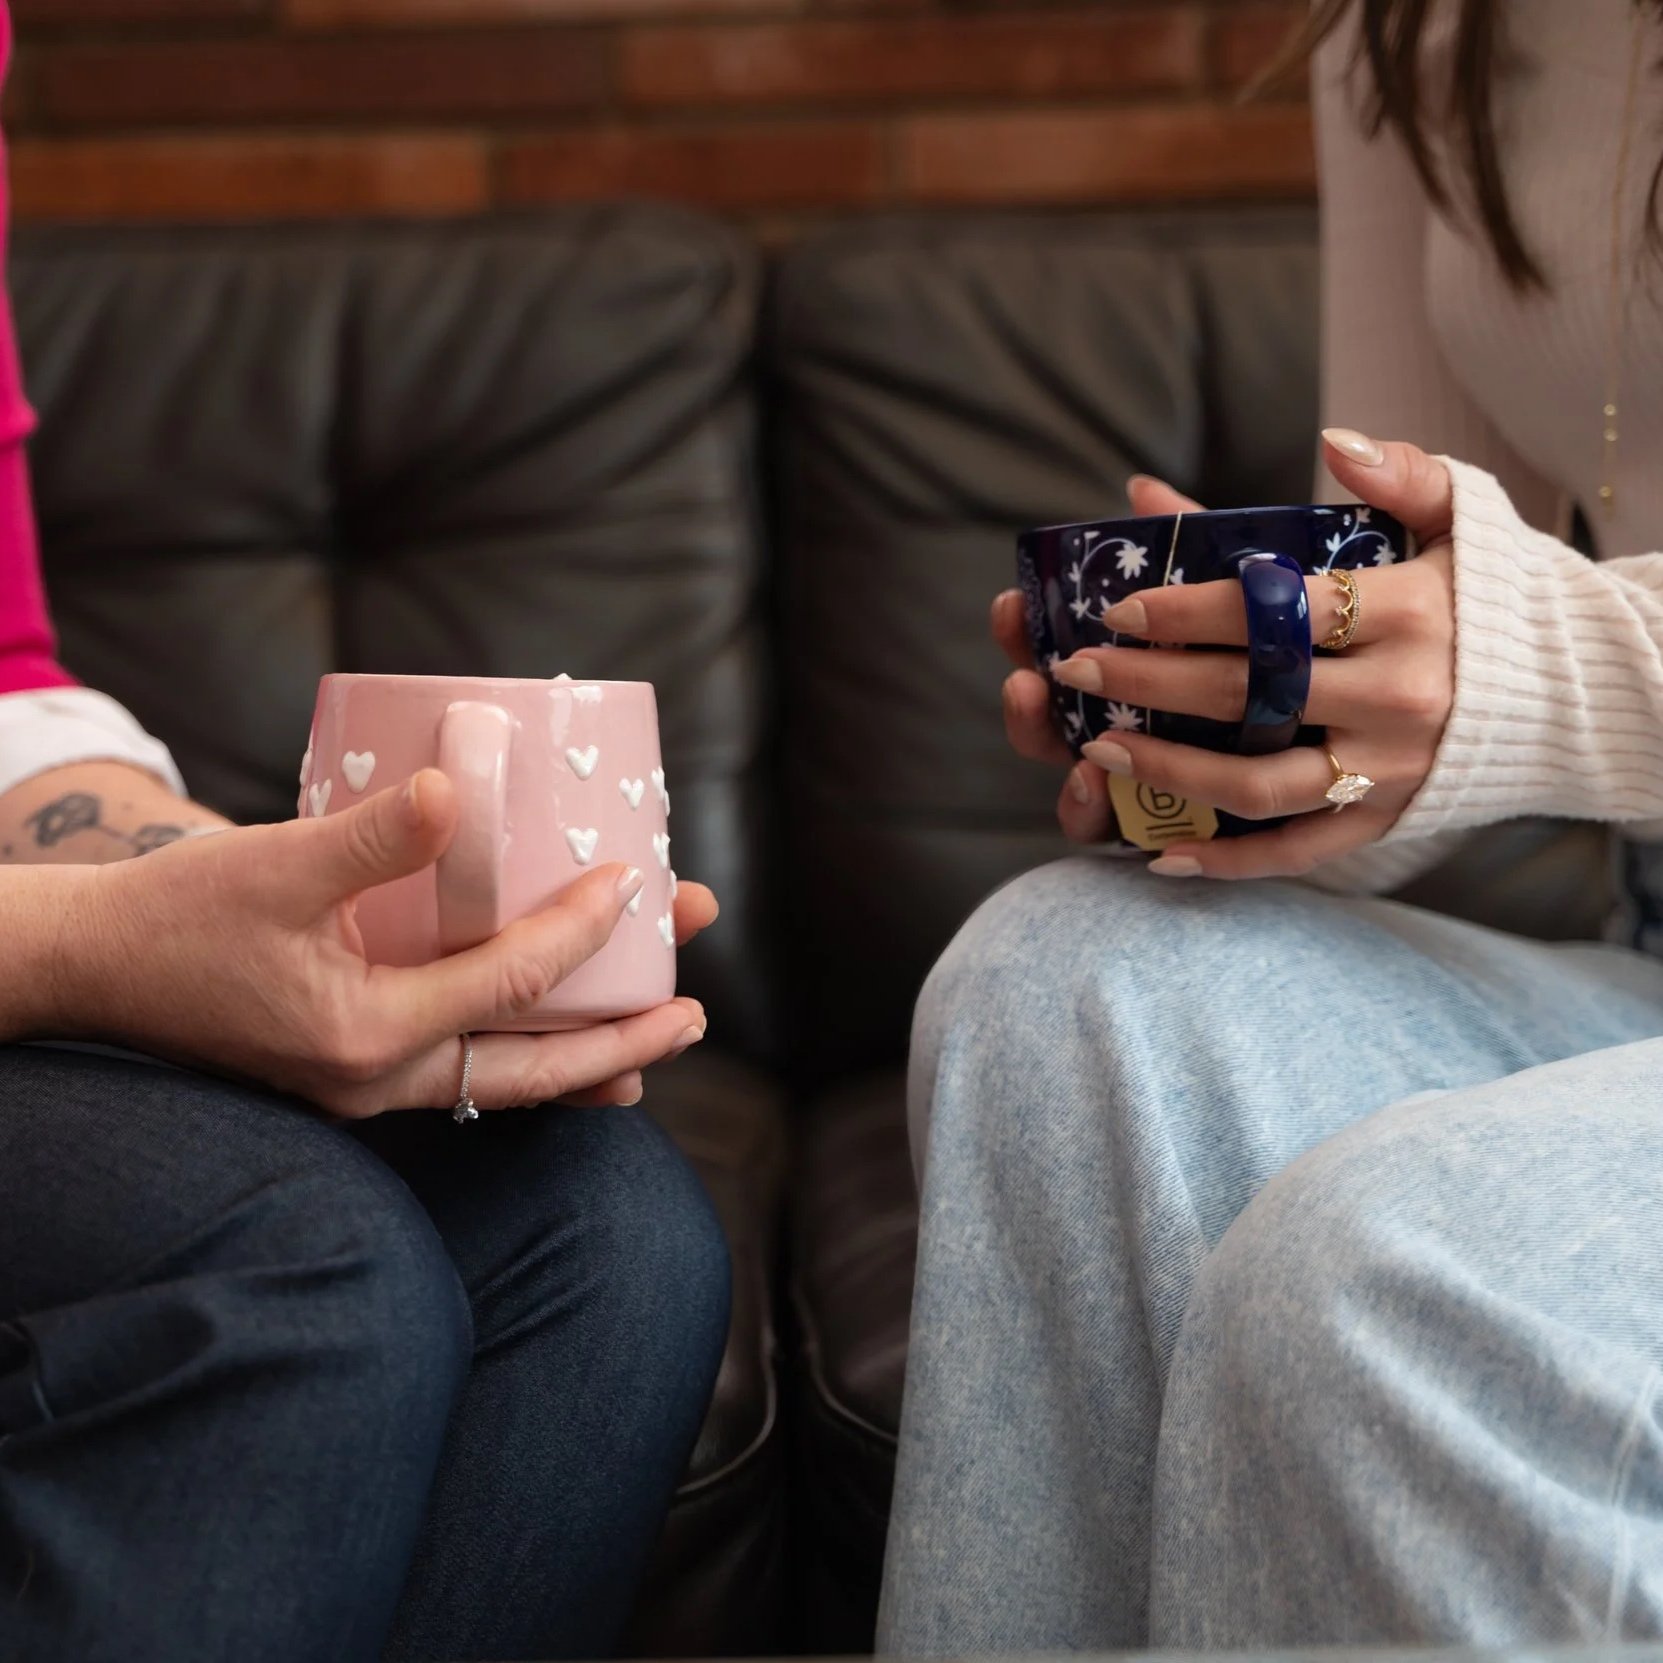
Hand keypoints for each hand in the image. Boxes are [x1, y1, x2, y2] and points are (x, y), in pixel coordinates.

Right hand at [62, 768, 717, 1115]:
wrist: (92, 970)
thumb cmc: (174, 916)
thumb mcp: (272, 864)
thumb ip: (373, 837)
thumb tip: (460, 790)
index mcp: (364, 1033)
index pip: (510, 982)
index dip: (582, 930)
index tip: (635, 882)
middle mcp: (375, 1079)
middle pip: (532, 1069)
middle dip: (623, 1039)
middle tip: (695, 1009)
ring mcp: (365, 1087)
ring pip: (503, 1085)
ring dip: (585, 1060)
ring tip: (659, 1042)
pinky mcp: (353, 1071)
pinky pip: (465, 1079)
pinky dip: (523, 1062)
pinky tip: (558, 1050)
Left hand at [993, 431, 1456, 878]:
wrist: (1578, 689)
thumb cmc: (1497, 595)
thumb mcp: (1465, 515)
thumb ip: (1398, 474)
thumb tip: (1331, 442)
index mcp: (1409, 613)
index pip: (1276, 610)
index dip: (1188, 611)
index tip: (1119, 609)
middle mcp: (1399, 698)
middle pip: (1249, 694)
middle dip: (1149, 682)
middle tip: (1076, 670)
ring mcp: (1389, 770)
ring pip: (1259, 783)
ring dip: (1168, 772)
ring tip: (1094, 750)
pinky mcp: (1384, 822)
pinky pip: (1297, 852)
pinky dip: (1229, 863)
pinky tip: (1160, 857)